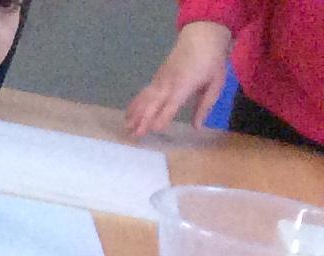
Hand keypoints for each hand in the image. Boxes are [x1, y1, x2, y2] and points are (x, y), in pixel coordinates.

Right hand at [126, 21, 233, 136]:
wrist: (202, 35)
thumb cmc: (212, 60)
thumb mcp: (216, 83)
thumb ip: (204, 106)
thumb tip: (197, 127)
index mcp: (184, 86)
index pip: (170, 106)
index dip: (163, 117)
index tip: (154, 130)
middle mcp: (168, 84)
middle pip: (152, 104)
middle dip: (143, 119)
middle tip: (134, 135)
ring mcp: (160, 80)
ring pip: (144, 98)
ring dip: (135, 113)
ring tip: (126, 127)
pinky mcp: (157, 77)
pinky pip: (144, 93)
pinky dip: (135, 104)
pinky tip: (128, 113)